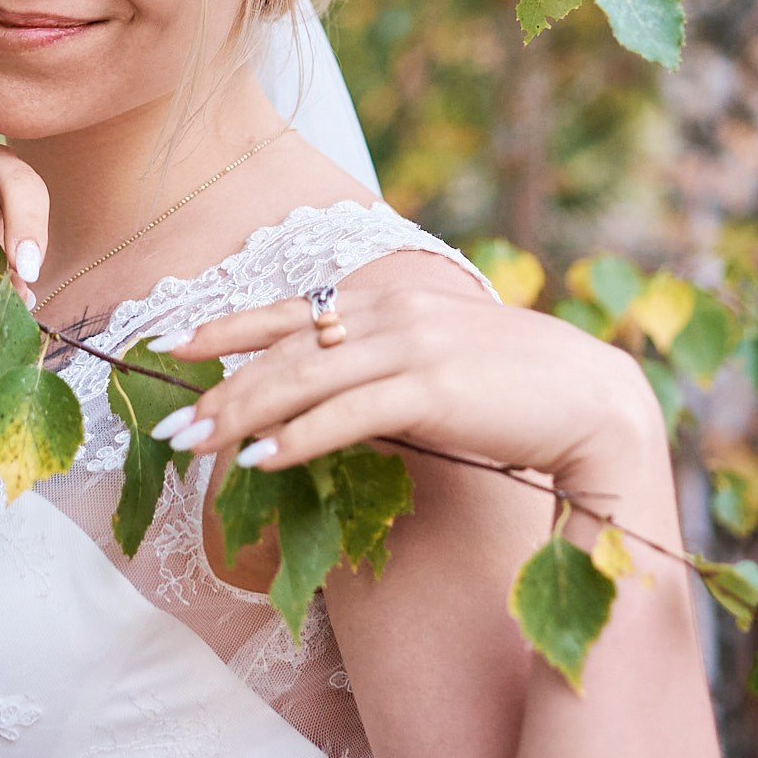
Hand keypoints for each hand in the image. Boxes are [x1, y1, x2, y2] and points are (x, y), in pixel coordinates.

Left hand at [151, 274, 664, 501]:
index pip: (289, 308)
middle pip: (282, 348)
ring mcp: (410, 344)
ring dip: (239, 414)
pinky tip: (258, 460)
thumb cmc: (515, 388)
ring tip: (191, 445)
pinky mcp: (430, 387)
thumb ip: (379, 361)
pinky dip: (296, 437)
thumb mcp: (437, 359)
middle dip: (217, 387)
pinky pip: (346, 414)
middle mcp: (392, 309)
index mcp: (390, 297)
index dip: (226, 325)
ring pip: (302, 378)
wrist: (592, 400)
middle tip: (166, 426)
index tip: (172, 344)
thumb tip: (322, 391)